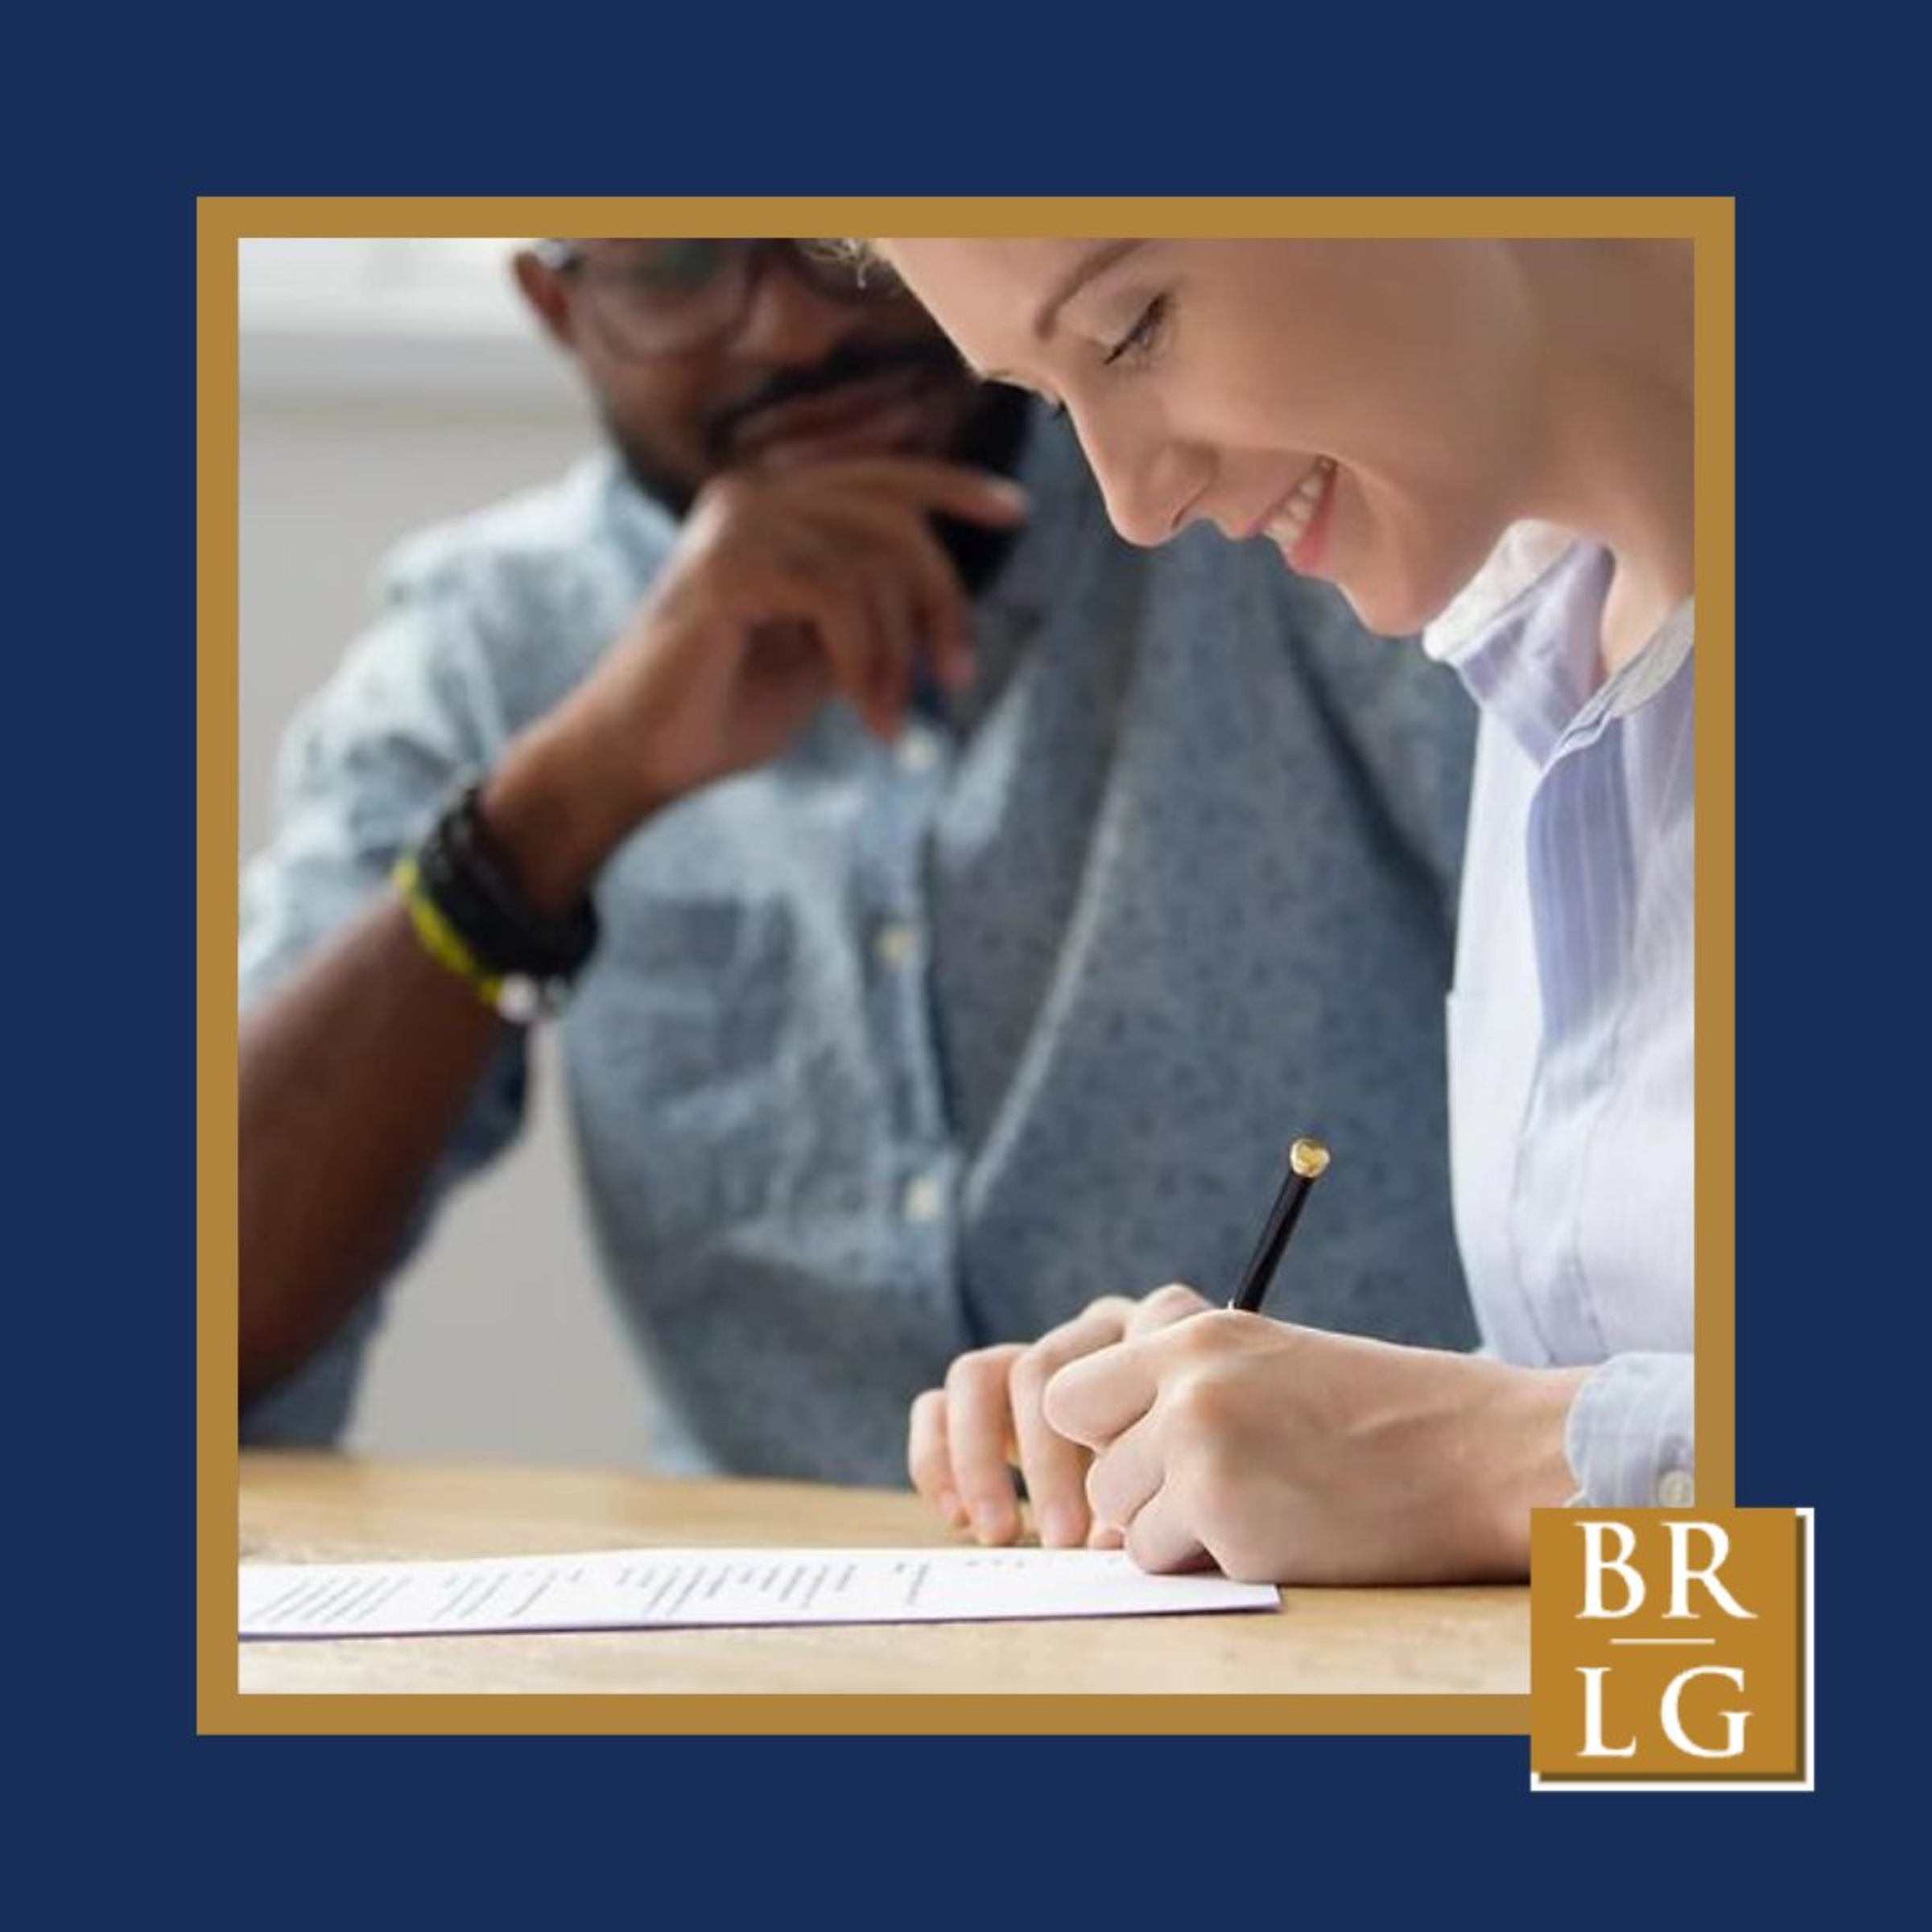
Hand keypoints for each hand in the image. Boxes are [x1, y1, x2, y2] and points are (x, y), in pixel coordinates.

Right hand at [483, 456, 1026, 907]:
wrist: (638, 759)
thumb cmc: (724, 710)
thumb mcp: (822, 648)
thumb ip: (869, 604)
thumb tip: (944, 591)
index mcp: (772, 504)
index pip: (880, 476)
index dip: (953, 488)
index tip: (1015, 512)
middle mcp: (750, 495)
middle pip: (893, 519)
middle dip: (941, 603)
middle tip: (957, 678)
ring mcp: (733, 524)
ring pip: (871, 565)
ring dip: (898, 655)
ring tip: (888, 719)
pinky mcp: (724, 567)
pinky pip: (837, 597)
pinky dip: (867, 663)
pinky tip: (865, 715)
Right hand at [907, 1284, 1209, 1547]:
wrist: (1189, 1466)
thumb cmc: (1201, 1474)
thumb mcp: (1195, 1476)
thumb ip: (1159, 1494)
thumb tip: (1100, 1542)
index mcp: (1151, 1331)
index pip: (1117, 1353)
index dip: (1113, 1424)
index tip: (1127, 1504)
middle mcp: (1088, 1333)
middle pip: (1041, 1367)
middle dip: (1045, 1461)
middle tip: (1063, 1540)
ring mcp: (1029, 1355)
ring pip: (976, 1374)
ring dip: (980, 1460)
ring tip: (1000, 1534)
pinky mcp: (981, 1392)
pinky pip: (936, 1405)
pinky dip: (938, 1459)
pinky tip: (960, 1518)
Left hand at [1045, 1312, 1588, 1583]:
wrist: (1483, 1453)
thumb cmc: (1383, 1420)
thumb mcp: (1268, 1364)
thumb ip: (1179, 1391)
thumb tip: (1096, 1471)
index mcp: (1194, 1333)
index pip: (1063, 1392)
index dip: (1101, 1439)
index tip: (1151, 1456)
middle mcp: (1186, 1383)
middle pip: (1091, 1470)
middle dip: (1137, 1497)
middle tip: (1222, 1493)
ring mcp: (1203, 1449)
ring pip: (1122, 1527)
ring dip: (1180, 1536)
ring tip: (1268, 1508)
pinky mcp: (1228, 1518)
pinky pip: (1166, 1566)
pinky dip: (1215, 1567)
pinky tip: (1286, 1536)